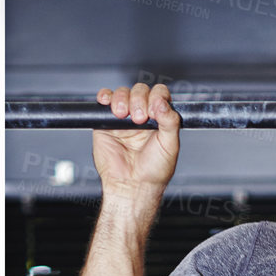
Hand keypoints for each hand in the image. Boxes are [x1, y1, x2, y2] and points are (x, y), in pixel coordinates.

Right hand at [90, 83, 181, 199]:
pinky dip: (105, 96)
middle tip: (139, 118)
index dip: (156, 97)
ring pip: (122, 93)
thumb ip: (170, 122)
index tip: (154, 112)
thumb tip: (163, 102)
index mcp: (160, 118)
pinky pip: (104, 101)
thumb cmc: (154, 170)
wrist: (132, 185)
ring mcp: (123, 118)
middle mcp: (142, 114)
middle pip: (140, 90)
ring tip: (123, 115)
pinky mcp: (105, 122)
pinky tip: (107, 103)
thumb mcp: (170, 145)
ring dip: (122, 98)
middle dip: (139, 100)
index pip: (159, 94)